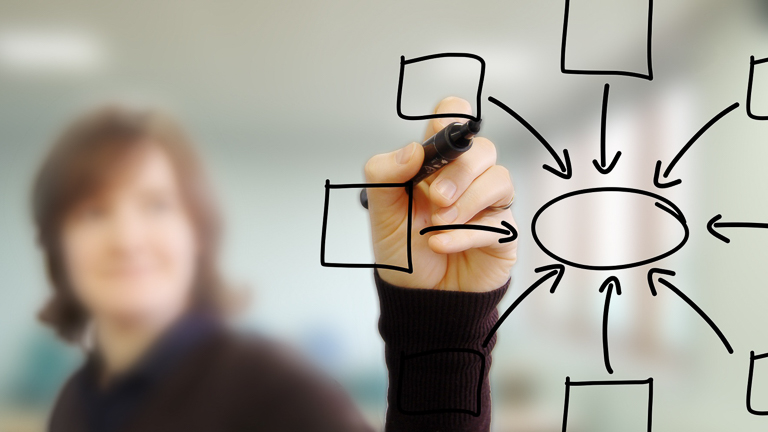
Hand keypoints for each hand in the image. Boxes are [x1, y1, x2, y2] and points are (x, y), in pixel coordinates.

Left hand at [365, 97, 516, 291]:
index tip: (439, 136)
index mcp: (436, 164)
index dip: (452, 119)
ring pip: (499, 179)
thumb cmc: (402, 251)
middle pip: (482, 149)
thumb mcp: (382, 212)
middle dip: (459, 172)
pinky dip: (464, 234)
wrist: (418, 298)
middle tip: (435, 198)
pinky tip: (440, 244)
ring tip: (436, 226)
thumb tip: (412, 150)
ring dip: (465, 202)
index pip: (454, 120)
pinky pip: (497, 221)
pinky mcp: (502, 232)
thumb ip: (385, 175)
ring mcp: (488, 204)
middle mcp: (467, 178)